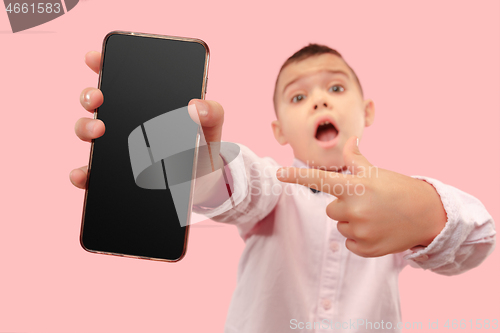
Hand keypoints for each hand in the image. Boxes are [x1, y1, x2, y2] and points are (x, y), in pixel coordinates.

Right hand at [70, 52, 226, 204]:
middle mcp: (124, 122)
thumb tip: (196, 105)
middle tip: (98, 98)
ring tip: (98, 131)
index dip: (102, 64)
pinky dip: (83, 173)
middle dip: (89, 94)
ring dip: (84, 127)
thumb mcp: (210, 128)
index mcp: (144, 103)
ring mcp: (115, 147)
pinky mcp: (112, 174)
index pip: (118, 79)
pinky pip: (91, 173)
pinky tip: (85, 175)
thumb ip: (211, 112)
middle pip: (94, 101)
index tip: (95, 57)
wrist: (201, 183)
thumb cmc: (202, 148)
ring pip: (86, 131)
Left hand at [276, 136, 446, 257]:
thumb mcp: (376, 172)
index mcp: (355, 186)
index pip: (319, 180)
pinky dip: (360, 238)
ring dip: (353, 222)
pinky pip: (350, 243)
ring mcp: (360, 230)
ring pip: (341, 226)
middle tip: (366, 203)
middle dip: (344, 205)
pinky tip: (377, 230)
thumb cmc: (399, 189)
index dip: (296, 176)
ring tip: (375, 216)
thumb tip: (348, 141)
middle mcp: (354, 209)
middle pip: (331, 209)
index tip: (278, 174)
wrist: (427, 215)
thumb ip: (356, 160)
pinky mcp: (366, 248)